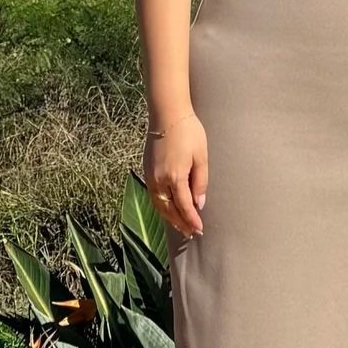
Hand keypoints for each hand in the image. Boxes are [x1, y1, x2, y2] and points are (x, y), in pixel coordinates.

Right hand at [144, 114, 208, 237]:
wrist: (167, 114)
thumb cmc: (188, 132)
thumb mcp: (201, 157)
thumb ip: (200, 182)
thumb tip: (199, 203)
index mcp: (175, 177)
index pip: (184, 206)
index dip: (192, 220)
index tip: (199, 229)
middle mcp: (159, 180)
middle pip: (169, 210)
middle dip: (180, 223)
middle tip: (192, 233)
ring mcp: (150, 176)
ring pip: (159, 205)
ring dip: (170, 218)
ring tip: (181, 226)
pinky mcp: (147, 171)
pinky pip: (154, 196)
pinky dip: (162, 207)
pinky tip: (169, 210)